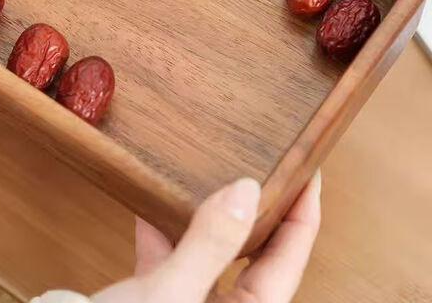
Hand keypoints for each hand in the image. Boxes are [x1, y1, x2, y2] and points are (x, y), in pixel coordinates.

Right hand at [93, 172, 320, 302]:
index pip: (288, 265)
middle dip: (260, 215)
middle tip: (267, 169)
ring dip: (209, 222)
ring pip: (211, 261)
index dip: (302, 219)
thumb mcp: (169, 294)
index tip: (309, 175)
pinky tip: (151, 212)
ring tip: (212, 181)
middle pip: (255, 262)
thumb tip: (247, 190)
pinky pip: (171, 269)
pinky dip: (164, 239)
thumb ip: (209, 243)